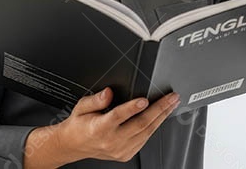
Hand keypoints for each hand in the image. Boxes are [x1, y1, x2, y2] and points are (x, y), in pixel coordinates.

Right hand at [24, 87, 179, 166]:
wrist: (74, 145)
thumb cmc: (80, 125)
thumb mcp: (81, 107)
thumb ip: (95, 99)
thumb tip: (108, 92)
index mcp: (99, 128)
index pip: (118, 117)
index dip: (132, 108)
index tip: (144, 100)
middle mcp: (111, 140)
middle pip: (140, 124)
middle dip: (159, 109)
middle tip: (171, 98)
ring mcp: (120, 149)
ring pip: (146, 133)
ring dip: (162, 117)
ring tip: (171, 104)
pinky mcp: (126, 154)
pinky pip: (144, 140)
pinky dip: (154, 127)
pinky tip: (161, 117)